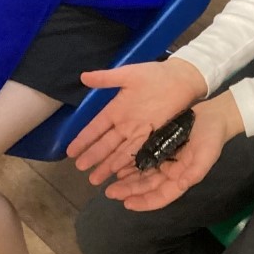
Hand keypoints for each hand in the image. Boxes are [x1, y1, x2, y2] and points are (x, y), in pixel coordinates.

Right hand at [67, 57, 207, 184]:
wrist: (182, 78)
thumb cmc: (155, 75)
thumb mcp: (128, 74)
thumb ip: (106, 78)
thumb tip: (82, 76)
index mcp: (117, 109)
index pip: (96, 127)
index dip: (83, 139)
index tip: (70, 151)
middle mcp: (125, 123)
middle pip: (106, 143)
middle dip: (93, 156)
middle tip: (79, 170)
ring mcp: (139, 131)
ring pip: (119, 152)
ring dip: (107, 165)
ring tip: (94, 178)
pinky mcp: (153, 136)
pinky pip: (138, 152)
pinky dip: (127, 163)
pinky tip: (118, 173)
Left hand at [104, 91, 243, 210]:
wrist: (215, 114)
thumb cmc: (212, 136)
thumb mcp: (207, 153)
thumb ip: (196, 171)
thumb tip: (181, 185)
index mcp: (182, 178)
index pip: (161, 196)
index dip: (144, 202)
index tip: (127, 203)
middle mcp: (171, 172)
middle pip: (148, 186)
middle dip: (129, 191)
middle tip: (110, 192)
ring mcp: (166, 160)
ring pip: (143, 174)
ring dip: (128, 180)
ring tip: (110, 182)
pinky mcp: (161, 147)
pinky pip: (144, 158)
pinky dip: (132, 163)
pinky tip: (119, 164)